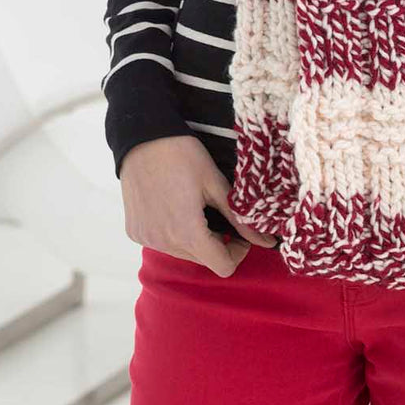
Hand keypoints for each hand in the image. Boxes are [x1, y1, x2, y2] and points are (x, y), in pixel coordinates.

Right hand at [119, 134, 280, 276]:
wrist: (142, 137)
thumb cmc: (183, 155)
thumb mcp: (216, 184)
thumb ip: (241, 218)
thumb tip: (269, 242)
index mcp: (188, 233)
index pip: (223, 267)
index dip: (238, 251)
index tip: (238, 230)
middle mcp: (164, 243)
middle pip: (202, 260)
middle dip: (217, 243)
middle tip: (219, 214)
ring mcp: (146, 239)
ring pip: (182, 252)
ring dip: (194, 238)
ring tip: (194, 207)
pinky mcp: (134, 231)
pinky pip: (162, 242)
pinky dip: (172, 232)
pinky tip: (173, 206)